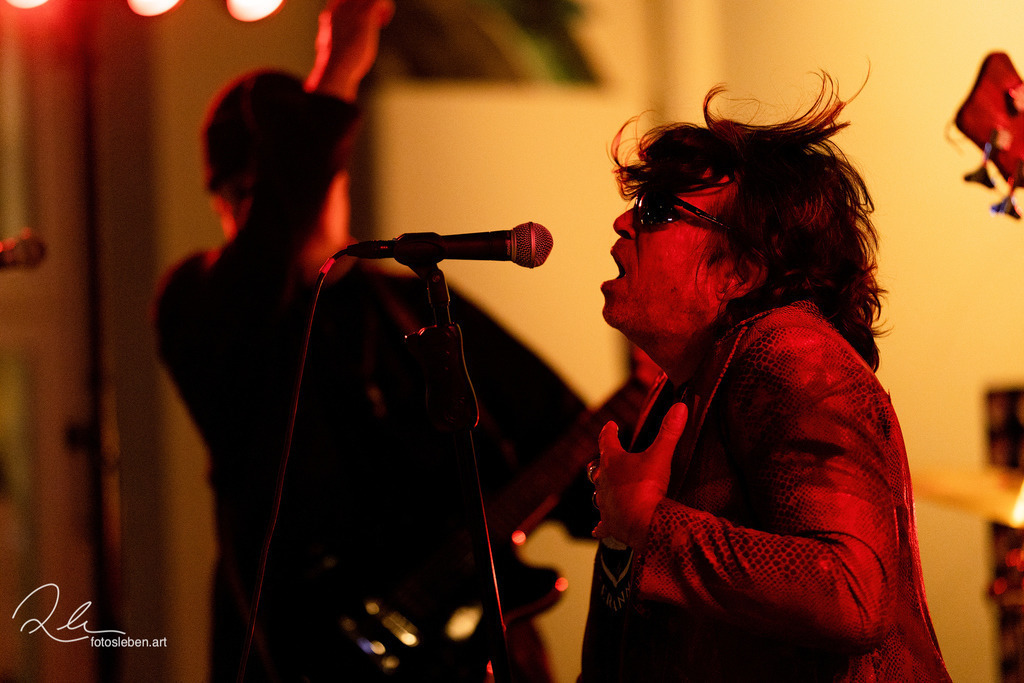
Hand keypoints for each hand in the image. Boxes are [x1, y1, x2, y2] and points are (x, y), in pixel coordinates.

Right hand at [305, 0, 394, 99]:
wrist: (336, 69)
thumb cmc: (336, 65)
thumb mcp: (332, 45)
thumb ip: (337, 35)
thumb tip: (343, 41)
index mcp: (331, 13)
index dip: (357, 6)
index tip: (363, 22)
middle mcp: (341, 8)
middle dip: (368, 5)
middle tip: (374, 21)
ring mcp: (352, 11)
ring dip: (378, 6)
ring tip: (378, 23)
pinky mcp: (364, 17)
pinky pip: (380, 0)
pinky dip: (386, 9)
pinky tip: (382, 23)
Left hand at [592, 402, 687, 549]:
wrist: (643, 522)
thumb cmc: (647, 487)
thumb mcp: (660, 456)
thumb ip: (669, 431)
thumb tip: (680, 407)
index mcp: (612, 462)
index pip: (607, 440)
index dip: (609, 431)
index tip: (611, 425)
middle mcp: (603, 482)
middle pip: (598, 468)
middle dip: (602, 463)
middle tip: (604, 460)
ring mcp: (605, 503)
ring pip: (598, 495)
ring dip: (602, 491)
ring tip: (605, 490)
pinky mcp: (609, 524)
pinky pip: (602, 526)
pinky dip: (602, 526)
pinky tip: (599, 529)